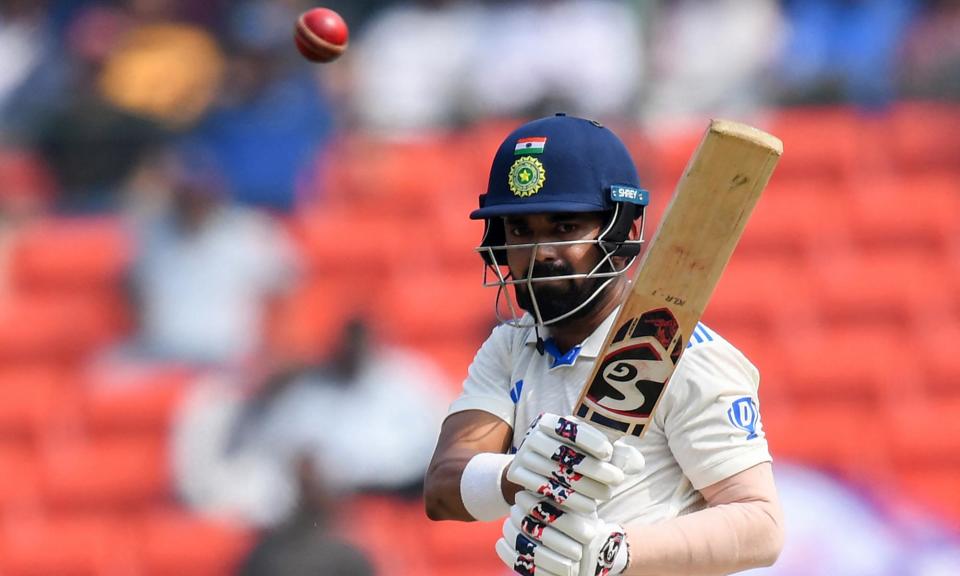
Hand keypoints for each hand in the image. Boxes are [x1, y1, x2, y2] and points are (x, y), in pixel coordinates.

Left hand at [496, 491, 629, 575]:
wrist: (594, 555)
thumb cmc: (582, 520)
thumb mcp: (579, 504)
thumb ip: (562, 491)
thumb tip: (537, 466)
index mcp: (587, 530)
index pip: (555, 515)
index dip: (534, 505)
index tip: (520, 495)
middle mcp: (580, 552)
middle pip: (541, 533)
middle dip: (522, 518)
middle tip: (512, 506)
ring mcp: (567, 570)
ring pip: (531, 551)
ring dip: (513, 534)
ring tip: (507, 522)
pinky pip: (524, 568)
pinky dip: (508, 554)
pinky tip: (500, 542)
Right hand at [506, 413, 640, 513]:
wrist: (535, 472)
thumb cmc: (576, 459)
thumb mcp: (595, 452)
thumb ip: (617, 454)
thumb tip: (635, 461)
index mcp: (552, 421)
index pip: (570, 427)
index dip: (590, 439)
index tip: (609, 452)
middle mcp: (534, 435)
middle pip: (564, 453)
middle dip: (594, 468)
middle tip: (617, 480)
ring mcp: (524, 455)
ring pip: (556, 473)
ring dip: (585, 487)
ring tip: (607, 496)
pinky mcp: (518, 475)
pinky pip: (545, 489)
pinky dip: (569, 500)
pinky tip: (590, 507)